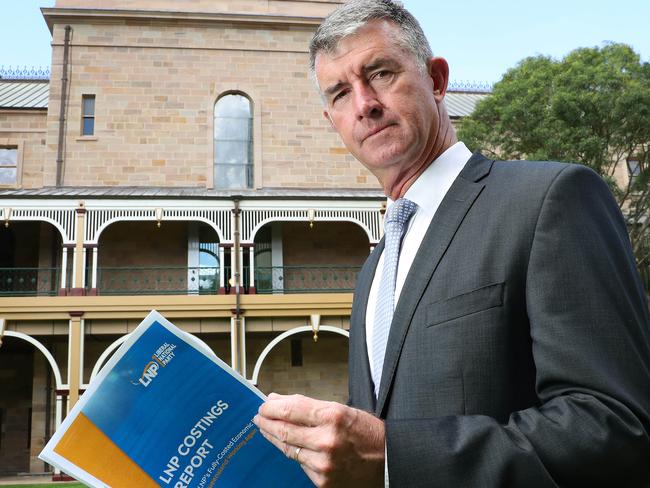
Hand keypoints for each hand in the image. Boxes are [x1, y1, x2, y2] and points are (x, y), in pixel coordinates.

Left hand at [253, 393, 384, 486]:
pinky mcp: (322, 481)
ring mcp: (323, 464)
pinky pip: (300, 464)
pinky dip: (294, 453)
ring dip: (274, 438)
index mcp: (333, 417)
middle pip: (283, 430)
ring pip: (287, 448)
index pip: (290, 409)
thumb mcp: (341, 410)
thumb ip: (309, 406)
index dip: (272, 407)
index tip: (264, 405)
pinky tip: (290, 446)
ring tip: (268, 430)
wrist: (389, 460)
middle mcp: (326, 441)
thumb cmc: (367, 433)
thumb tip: (279, 401)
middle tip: (259, 417)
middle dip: (267, 422)